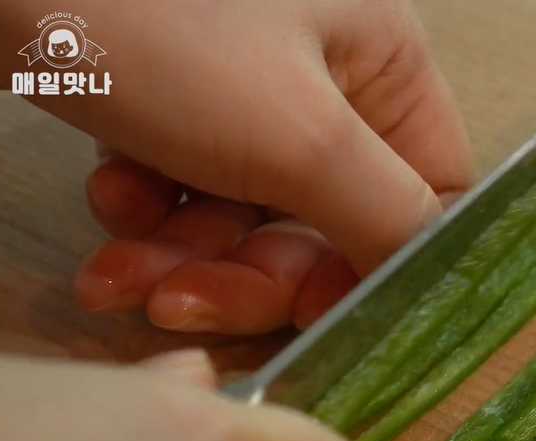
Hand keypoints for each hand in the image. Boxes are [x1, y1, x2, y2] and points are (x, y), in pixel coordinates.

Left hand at [3, 0, 471, 332]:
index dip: (379, 264)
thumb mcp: (297, 136)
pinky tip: (106, 199)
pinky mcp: (163, 93)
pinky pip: (181, 184)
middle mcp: (321, 70)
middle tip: (188, 302)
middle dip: (251, 273)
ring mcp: (238, 82)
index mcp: (381, 58)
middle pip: (322, 218)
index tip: (320, 318)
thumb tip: (428, 281)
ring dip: (186, 256)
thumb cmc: (162, 26)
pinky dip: (145, 212)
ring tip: (120, 268)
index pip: (422, 191)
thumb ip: (385, 219)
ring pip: (244, 215)